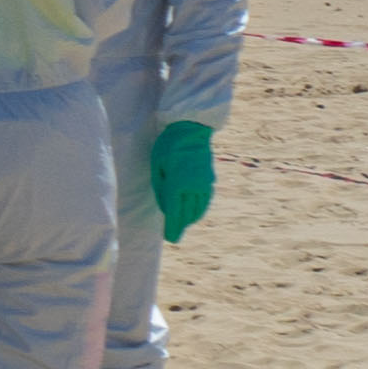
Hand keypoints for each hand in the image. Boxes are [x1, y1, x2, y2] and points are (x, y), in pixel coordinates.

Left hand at [147, 120, 213, 239]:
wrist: (192, 130)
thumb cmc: (168, 146)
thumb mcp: (156, 166)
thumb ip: (161, 188)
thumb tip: (167, 207)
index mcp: (178, 183)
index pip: (175, 212)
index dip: (173, 227)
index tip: (171, 238)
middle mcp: (194, 187)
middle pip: (187, 213)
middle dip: (180, 225)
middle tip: (173, 236)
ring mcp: (204, 184)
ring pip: (199, 209)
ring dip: (190, 219)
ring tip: (182, 225)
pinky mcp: (210, 180)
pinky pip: (205, 201)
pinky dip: (199, 209)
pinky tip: (194, 213)